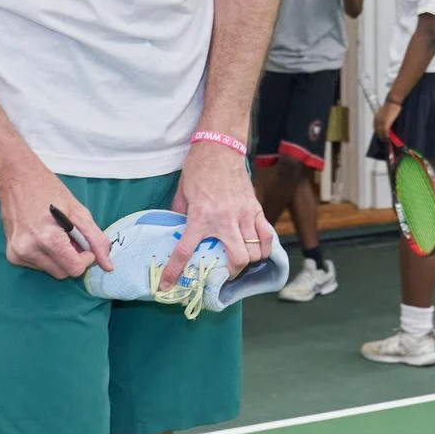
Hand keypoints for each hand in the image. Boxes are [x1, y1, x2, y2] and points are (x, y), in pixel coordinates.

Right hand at [0, 158, 111, 280]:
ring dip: (59, 258)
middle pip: (63, 273)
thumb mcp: (78, 211)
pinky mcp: (11, 255)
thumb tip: (108, 266)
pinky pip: (38, 266)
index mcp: (47, 238)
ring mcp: (17, 254)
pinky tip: (42, 236)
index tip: (84, 244)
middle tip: (70, 236)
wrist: (15, 178)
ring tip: (55, 233)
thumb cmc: (48, 190)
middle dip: (72, 258)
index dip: (85, 258)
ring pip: (51, 271)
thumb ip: (96, 239)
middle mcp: (29, 250)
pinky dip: (46, 255)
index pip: (74, 269)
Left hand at [166, 138, 277, 284]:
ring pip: (255, 251)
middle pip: (237, 259)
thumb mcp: (181, 194)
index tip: (167, 286)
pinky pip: (267, 235)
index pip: (185, 251)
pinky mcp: (256, 208)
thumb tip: (176, 233)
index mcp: (200, 217)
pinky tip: (257, 250)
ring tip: (239, 261)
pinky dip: (264, 248)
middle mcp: (224, 219)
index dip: (174, 272)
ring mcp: (244, 214)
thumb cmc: (197, 170)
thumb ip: (179, 216)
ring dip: (248, 261)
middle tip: (223, 272)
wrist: (220, 148)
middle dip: (231, 273)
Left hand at [374, 100, 402, 140]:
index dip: (378, 132)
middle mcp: (377, 120)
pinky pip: (385, 132)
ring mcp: (381, 121)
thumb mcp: (385, 112)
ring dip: (383, 138)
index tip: (380, 135)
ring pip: (381, 132)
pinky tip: (388, 138)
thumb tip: (388, 123)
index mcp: (376, 117)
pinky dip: (386, 136)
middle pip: (377, 131)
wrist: (392, 101)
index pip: (375, 127)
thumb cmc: (390, 106)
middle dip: (380, 136)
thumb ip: (385, 118)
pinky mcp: (385, 122)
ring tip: (386, 141)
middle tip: (384, 140)